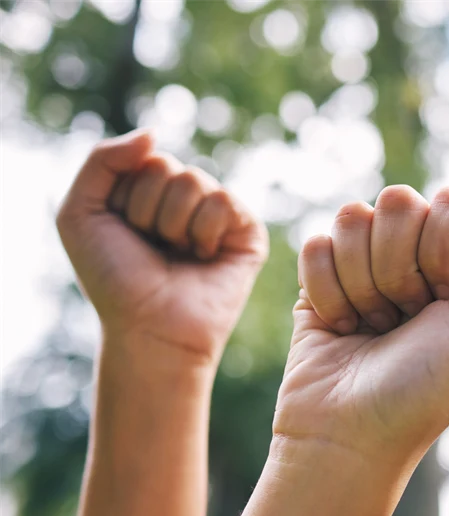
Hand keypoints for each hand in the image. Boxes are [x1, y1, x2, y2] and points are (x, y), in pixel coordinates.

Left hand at [56, 131, 268, 362]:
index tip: (127, 234)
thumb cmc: (114, 279)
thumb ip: (102, 159)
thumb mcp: (80, 212)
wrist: (148, 327)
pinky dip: (205, 233)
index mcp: (148, 190)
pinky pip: (224, 202)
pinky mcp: (247, 231)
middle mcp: (185, 198)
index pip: (142, 159)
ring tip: (178, 254)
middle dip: (149, 211)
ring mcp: (218, 213)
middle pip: (167, 167)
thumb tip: (154, 132)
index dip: (126, 199)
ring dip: (175, 225)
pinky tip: (204, 258)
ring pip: (196, 181)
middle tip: (153, 247)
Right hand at [274, 161, 448, 458]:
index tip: (445, 300)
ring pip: (352, 216)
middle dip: (401, 268)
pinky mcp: (318, 275)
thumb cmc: (430, 388)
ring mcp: (365, 261)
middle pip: (399, 200)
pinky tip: (342, 329)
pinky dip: (328, 294)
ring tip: (375, 327)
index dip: (443, 249)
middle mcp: (416, 253)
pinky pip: (315, 243)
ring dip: (363, 284)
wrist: (353, 438)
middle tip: (406, 319)